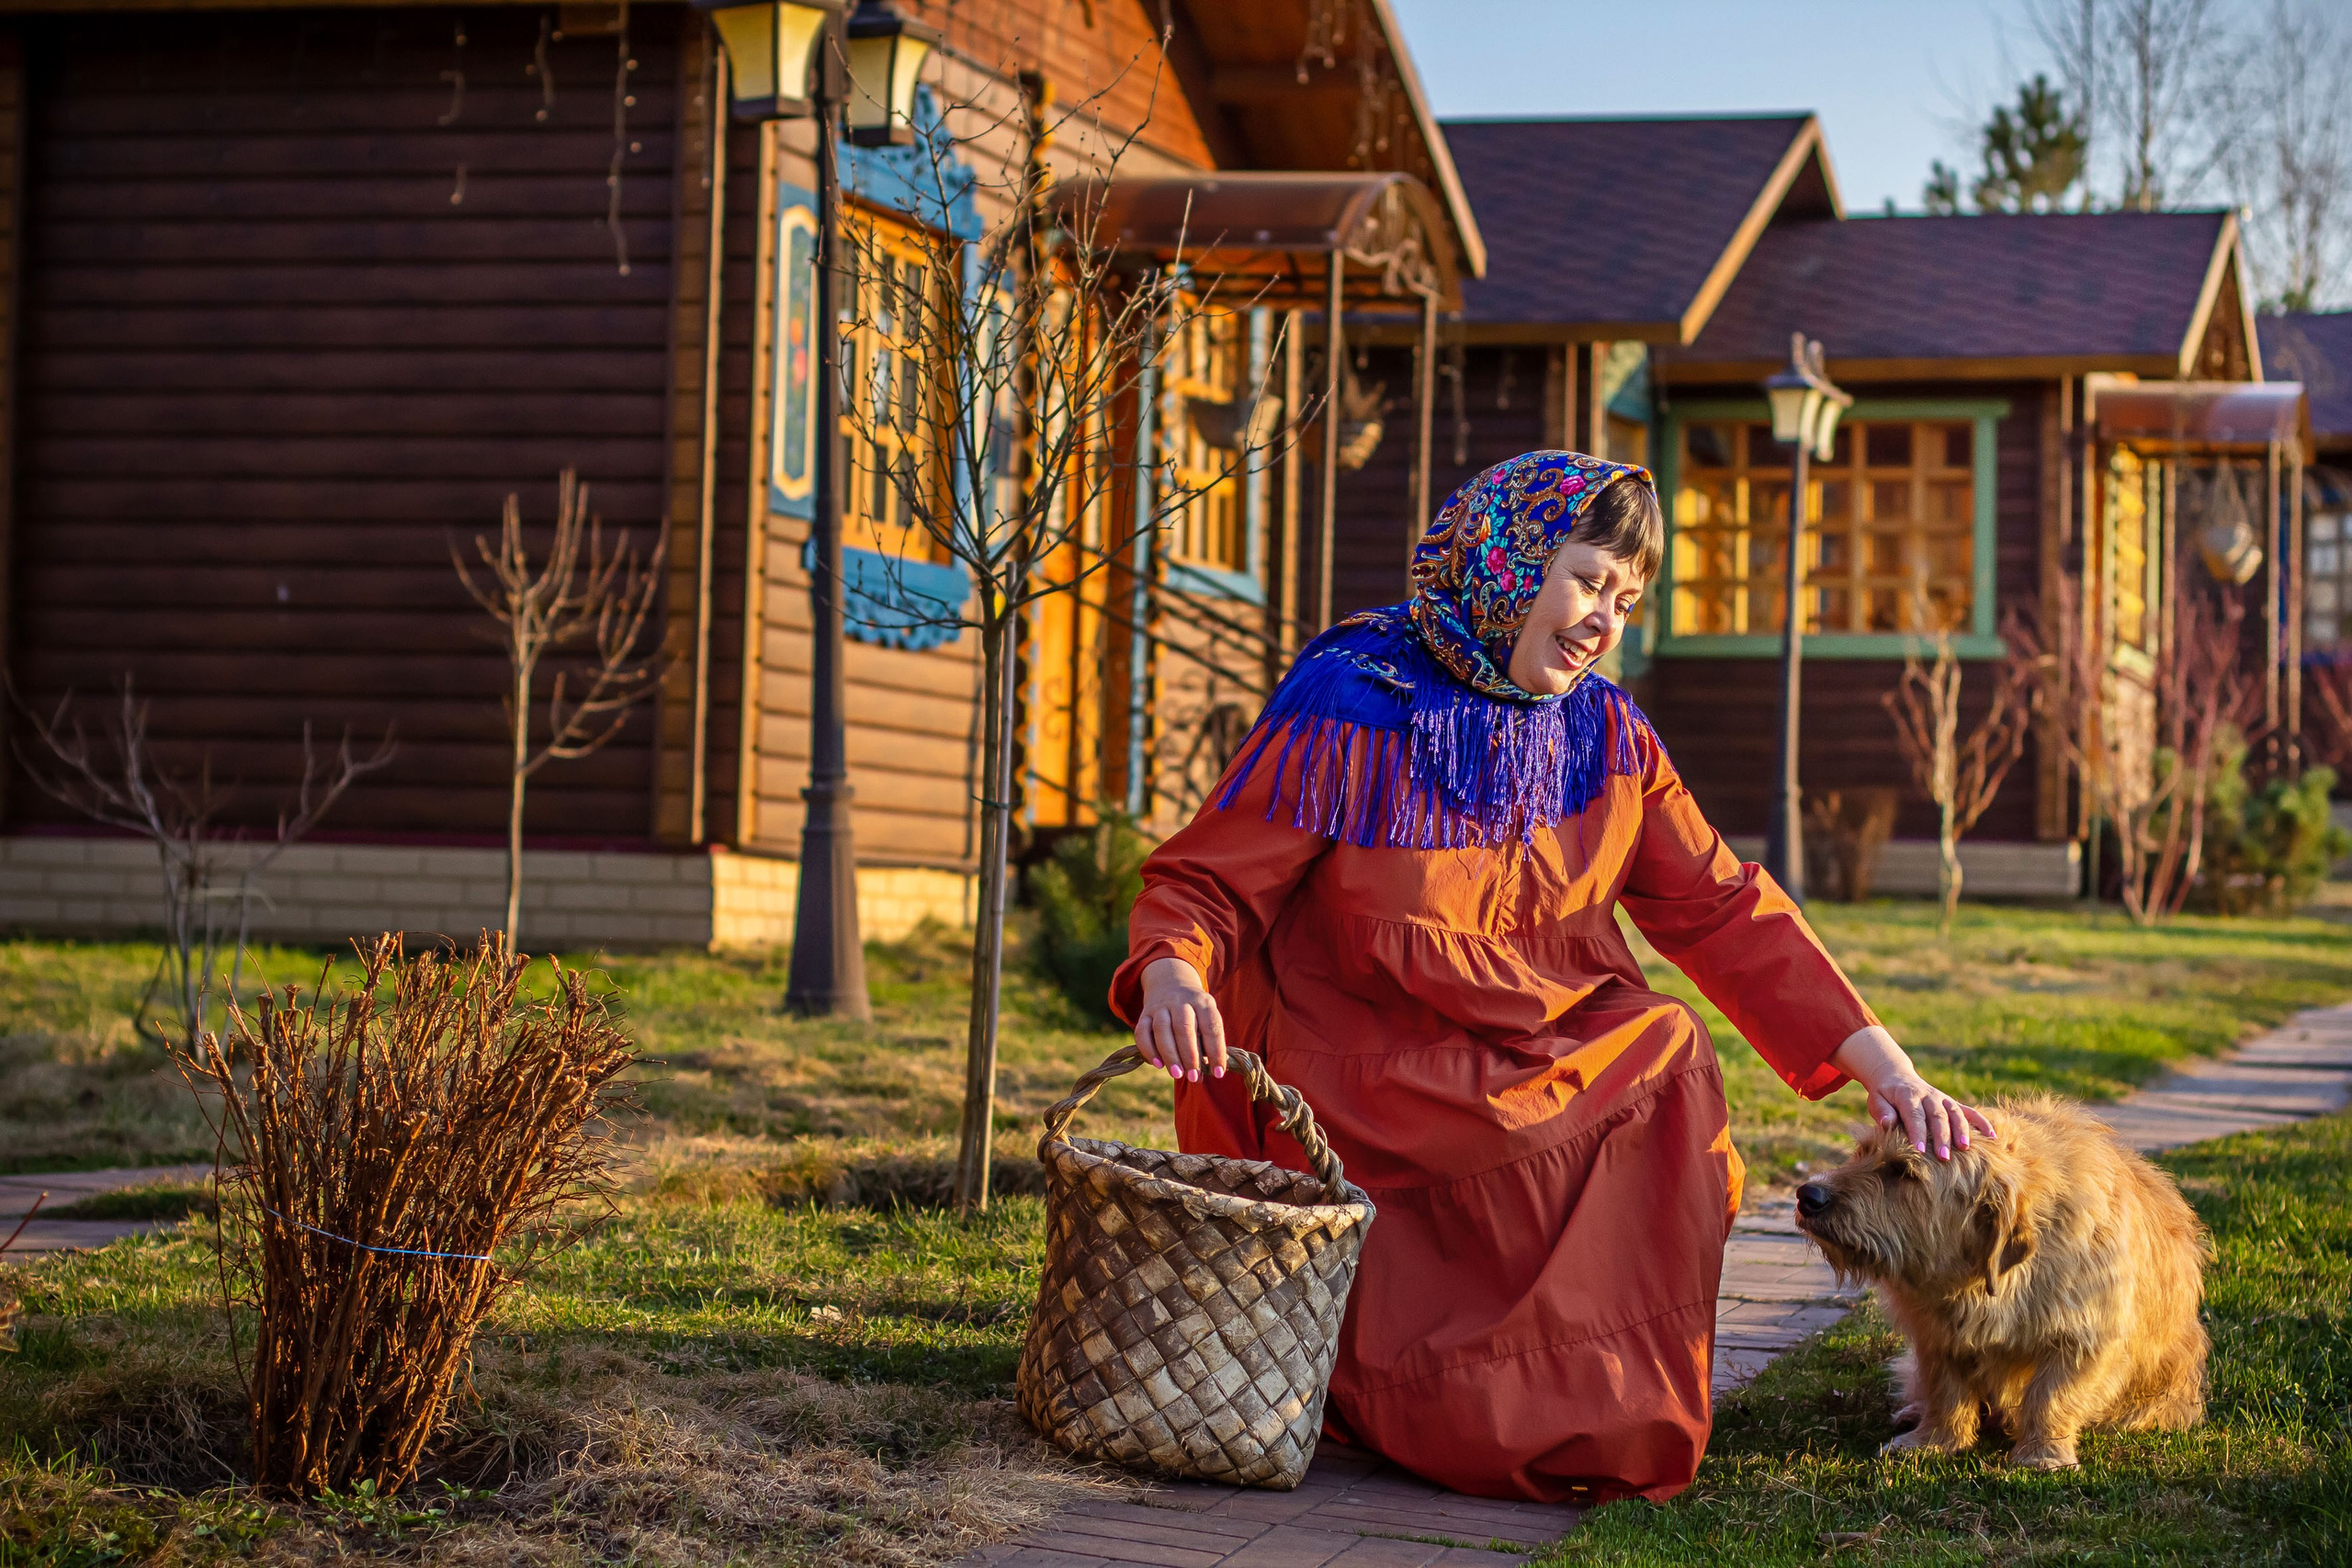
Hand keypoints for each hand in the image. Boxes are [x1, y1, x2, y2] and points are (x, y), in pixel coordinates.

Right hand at [1132, 956, 1226, 1082]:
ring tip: (1177, 1074)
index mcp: (1203, 1002)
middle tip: (1194, 1077)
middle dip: (1190, 1056)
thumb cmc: (1194, 1011)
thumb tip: (1206, 1072)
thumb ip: (1206, 1041)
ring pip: (1162, 1029)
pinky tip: (1157, 1065)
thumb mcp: (1205, 1016)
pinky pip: (1142, 1032)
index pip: (1212, 1027)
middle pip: (1185, 1028)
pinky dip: (1148, 1050)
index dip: (1216, 1051)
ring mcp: (1161, 1006)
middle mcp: (1181, 1001)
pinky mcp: (1144, 1013)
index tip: (1218, 1073)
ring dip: (1170, 1055)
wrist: (1170, 981)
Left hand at [1831, 1026, 1993, 1160]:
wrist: (1896, 1076)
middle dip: (1941, 1137)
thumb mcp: (1876, 1099)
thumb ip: (1882, 1111)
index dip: (1917, 1132)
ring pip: (1955, 1113)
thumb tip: (1888, 1123)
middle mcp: (1928, 1095)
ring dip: (1962, 1130)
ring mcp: (1943, 1099)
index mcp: (1907, 1095)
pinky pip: (1970, 1111)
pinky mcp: (1952, 1103)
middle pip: (1937, 1116)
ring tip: (1966, 1148)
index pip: (1914, 1115)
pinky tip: (1993, 1137)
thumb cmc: (1884, 1095)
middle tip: (1944, 1157)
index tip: (1919, 1149)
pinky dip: (1982, 1123)